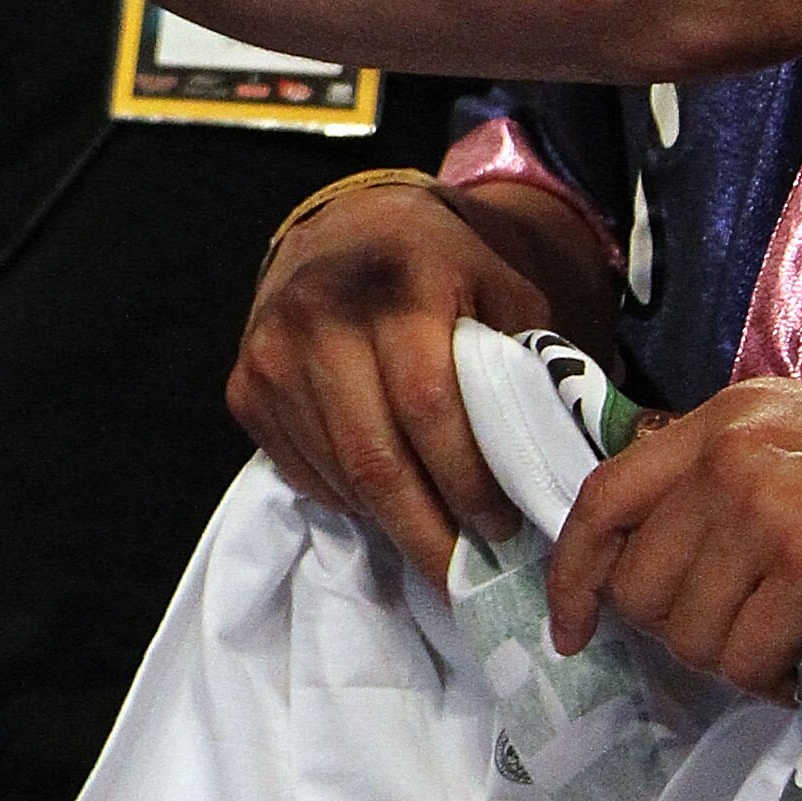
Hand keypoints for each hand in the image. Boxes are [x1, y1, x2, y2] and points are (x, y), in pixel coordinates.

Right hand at [227, 177, 591, 585]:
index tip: (501, 528)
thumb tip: (557, 466)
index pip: (429, 405)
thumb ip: (526, 363)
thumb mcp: (506, 290)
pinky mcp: (244, 383)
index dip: (467, 479)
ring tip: (435, 540)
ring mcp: (272, 352)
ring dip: (390, 520)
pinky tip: (385, 497)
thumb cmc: (448, 267)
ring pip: (336, 473)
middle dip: (427, 529)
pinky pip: (300, 470)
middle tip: (466, 574)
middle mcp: (322, 313)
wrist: (349, 226)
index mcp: (400, 283)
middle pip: (375, 457)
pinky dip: (347, 498)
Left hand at [543, 380, 801, 693]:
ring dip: (729, 659)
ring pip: (689, 633)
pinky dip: (771, 680)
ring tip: (774, 645)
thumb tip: (652, 538)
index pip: (603, 500)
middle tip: (728, 632)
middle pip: (639, 585)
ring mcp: (768, 513)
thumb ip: (716, 468)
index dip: (573, 575)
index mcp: (717, 424)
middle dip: (673, 630)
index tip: (571, 628)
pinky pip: (748, 657)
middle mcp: (728, 461)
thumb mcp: (792, 431)